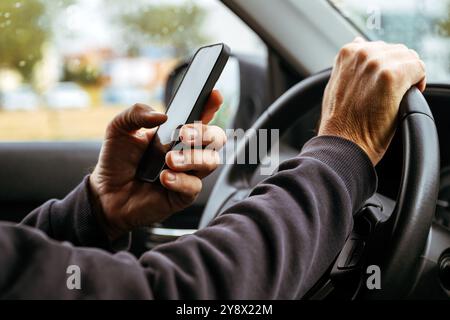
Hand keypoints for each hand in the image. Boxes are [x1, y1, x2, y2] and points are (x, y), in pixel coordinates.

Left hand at [89, 90, 226, 239]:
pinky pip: (194, 186)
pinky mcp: (183, 195)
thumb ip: (136, 113)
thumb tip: (162, 116)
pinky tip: (163, 178)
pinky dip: (180, 181)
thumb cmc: (117, 160)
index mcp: (177, 133)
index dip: (212, 104)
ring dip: (193, 158)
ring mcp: (188, 174)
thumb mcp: (119, 129)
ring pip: (211, 162)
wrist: (107, 194)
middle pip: (217, 138)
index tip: (213, 96)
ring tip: (169, 160)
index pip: (202, 116)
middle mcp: (187, 152)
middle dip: (205, 133)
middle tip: (183, 135)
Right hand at [318, 38, 425, 164]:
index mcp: (348, 52)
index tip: (380, 87)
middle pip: (397, 50)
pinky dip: (418, 83)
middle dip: (399, 70)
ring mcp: (376, 63)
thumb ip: (349, 63)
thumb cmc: (340, 122)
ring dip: (408, 77)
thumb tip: (358, 43)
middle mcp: (362, 53)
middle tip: (389, 95)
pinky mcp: (392, 76)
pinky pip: (419, 69)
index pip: (381, 48)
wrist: (342, 143)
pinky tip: (403, 99)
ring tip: (396, 97)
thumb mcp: (336, 84)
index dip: (385, 68)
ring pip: (410, 58)